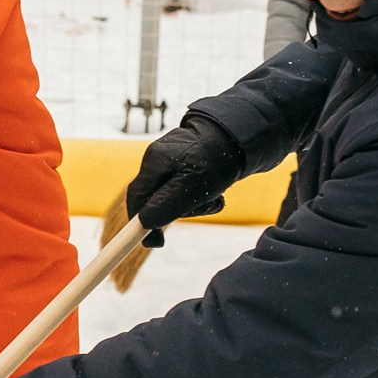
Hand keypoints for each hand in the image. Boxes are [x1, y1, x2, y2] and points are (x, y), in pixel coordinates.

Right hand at [124, 113, 243, 247]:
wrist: (241, 136)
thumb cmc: (217, 159)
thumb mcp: (192, 187)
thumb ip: (165, 206)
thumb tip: (145, 223)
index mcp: (154, 161)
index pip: (136, 198)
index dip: (139, 222)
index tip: (153, 241)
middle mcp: (158, 160)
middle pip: (155, 199)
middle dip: (177, 210)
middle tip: (200, 207)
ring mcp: (171, 161)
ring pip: (173, 196)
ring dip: (194, 205)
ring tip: (214, 197)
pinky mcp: (185, 165)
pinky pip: (186, 190)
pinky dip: (201, 197)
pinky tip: (215, 192)